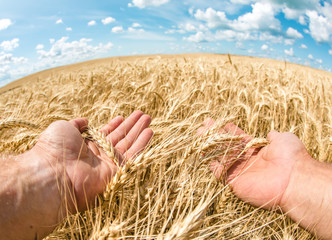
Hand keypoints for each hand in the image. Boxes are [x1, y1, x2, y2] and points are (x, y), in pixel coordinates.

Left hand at [32, 110, 152, 211]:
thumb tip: (85, 120)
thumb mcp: (63, 127)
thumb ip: (76, 124)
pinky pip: (132, 156)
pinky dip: (142, 144)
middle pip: (119, 138)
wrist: (54, 172)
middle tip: (143, 114)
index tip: (123, 117)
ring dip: (139, 132)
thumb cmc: (55, 148)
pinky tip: (149, 132)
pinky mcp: (117, 172)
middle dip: (131, 126)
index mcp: (86, 145)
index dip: (115, 125)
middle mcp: (99, 155)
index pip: (105, 134)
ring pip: (128, 145)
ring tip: (148, 118)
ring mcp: (108, 164)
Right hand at [198, 119, 312, 208]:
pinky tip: (202, 152)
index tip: (222, 122)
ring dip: (210, 146)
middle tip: (204, 126)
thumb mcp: (285, 139)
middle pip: (227, 147)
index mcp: (257, 151)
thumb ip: (275, 136)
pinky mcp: (235, 183)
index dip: (230, 131)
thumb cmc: (292, 157)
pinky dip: (211, 164)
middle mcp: (247, 161)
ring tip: (199, 133)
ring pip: (220, 157)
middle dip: (215, 136)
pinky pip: (220, 173)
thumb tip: (272, 133)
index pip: (239, 140)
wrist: (294, 180)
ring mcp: (240, 172)